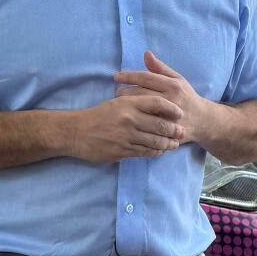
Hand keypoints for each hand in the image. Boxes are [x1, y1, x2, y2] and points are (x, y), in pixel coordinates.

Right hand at [64, 92, 184, 163]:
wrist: (75, 132)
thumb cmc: (97, 116)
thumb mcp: (116, 102)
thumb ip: (136, 102)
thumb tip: (158, 106)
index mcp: (128, 103)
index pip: (157, 103)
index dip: (172, 108)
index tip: (180, 113)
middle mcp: (129, 118)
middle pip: (160, 124)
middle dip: (174, 129)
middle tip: (181, 132)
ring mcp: (126, 136)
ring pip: (154, 141)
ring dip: (167, 144)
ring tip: (174, 144)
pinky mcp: (121, 151)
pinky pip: (144, 152)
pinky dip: (154, 152)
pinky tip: (159, 151)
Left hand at [115, 51, 208, 144]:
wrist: (202, 121)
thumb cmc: (186, 97)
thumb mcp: (178, 79)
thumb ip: (160, 68)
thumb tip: (146, 54)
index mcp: (173, 86)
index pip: (146, 78)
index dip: (129, 76)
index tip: (116, 76)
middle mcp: (171, 100)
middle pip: (140, 94)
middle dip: (124, 92)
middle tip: (117, 92)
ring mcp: (168, 117)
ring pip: (140, 110)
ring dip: (127, 106)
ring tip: (120, 104)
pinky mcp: (166, 131)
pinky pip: (145, 125)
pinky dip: (134, 120)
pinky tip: (128, 118)